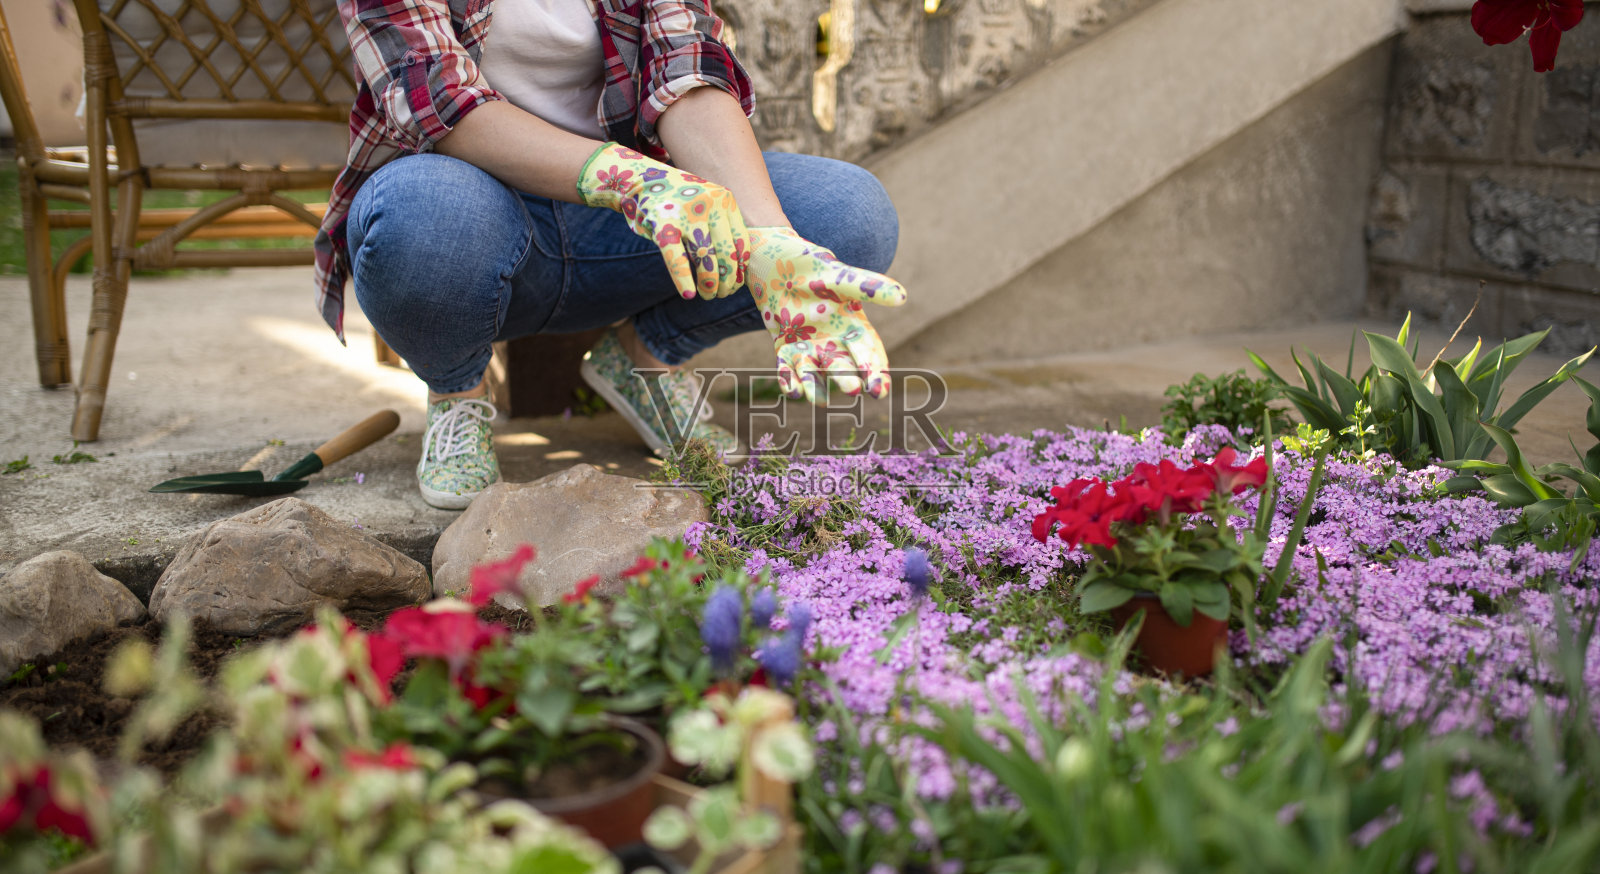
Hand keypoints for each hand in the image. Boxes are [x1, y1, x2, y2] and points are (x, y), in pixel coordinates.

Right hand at [577, 142, 750, 300]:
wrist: (640, 179)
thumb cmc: (678, 202)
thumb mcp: (706, 206)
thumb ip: (721, 229)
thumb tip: (736, 272)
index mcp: (725, 200)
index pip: (742, 243)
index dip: (741, 269)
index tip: (736, 284)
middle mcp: (710, 204)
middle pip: (727, 254)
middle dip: (727, 281)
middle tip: (721, 295)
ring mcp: (686, 213)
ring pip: (705, 259)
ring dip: (709, 285)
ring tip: (707, 295)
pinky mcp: (662, 223)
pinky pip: (676, 258)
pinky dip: (683, 280)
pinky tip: (688, 295)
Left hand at [744, 226, 906, 402]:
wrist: (775, 260)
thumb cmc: (812, 266)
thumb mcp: (840, 276)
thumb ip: (868, 287)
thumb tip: (902, 297)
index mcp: (853, 325)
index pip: (869, 354)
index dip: (875, 373)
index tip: (879, 391)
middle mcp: (833, 341)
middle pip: (843, 367)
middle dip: (847, 380)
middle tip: (853, 391)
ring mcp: (808, 346)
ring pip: (815, 373)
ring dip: (817, 387)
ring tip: (819, 401)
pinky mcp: (785, 348)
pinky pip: (788, 370)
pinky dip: (790, 381)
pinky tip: (793, 391)